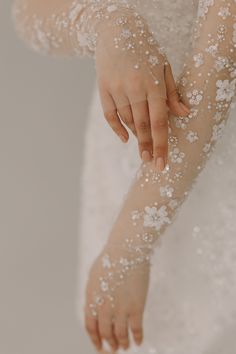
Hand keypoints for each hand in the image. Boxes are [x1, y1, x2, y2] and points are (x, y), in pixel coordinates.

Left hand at [84, 244, 149, 351]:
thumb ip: (93, 295)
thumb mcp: (94, 277)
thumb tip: (92, 310)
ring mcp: (120, 308)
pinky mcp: (137, 307)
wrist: (127, 250)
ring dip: (123, 343)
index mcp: (92, 299)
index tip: (100, 346)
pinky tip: (138, 341)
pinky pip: (137, 329)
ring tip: (125, 346)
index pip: (90, 327)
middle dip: (109, 345)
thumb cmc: (111, 260)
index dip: (95, 339)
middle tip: (114, 349)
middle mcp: (104, 308)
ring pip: (120, 335)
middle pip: (105, 333)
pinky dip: (137, 337)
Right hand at [95, 9, 189, 170]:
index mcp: (153, 83)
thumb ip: (172, 93)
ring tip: (142, 146)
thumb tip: (183, 114)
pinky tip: (125, 139)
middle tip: (151, 163)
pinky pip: (109, 115)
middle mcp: (134, 87)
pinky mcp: (103, 88)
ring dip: (135, 135)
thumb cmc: (146, 51)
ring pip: (127, 120)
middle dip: (147, 147)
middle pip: (142, 125)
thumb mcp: (164, 67)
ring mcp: (116, 88)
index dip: (161, 144)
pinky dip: (117, 128)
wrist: (116, 30)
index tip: (162, 163)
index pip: (159, 121)